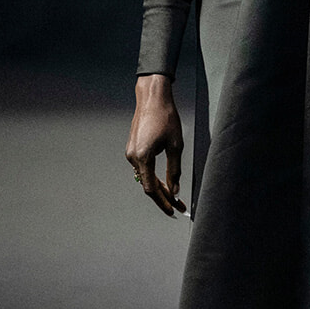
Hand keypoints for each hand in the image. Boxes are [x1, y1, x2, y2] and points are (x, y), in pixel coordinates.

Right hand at [126, 73, 185, 215]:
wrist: (152, 98)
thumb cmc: (165, 117)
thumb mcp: (175, 146)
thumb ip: (175, 170)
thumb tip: (175, 189)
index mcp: (143, 157)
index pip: (151, 188)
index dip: (162, 201)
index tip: (173, 210)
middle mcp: (133, 157)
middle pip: (147, 185)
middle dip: (163, 197)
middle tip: (178, 206)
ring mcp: (131, 152)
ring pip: (145, 177)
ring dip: (159, 187)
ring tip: (174, 196)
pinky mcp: (133, 148)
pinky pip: (142, 168)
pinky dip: (153, 176)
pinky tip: (164, 181)